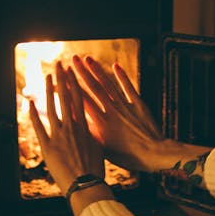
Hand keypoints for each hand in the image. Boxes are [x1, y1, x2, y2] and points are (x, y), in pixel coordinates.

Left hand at [28, 62, 104, 195]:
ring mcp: (58, 136)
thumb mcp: (99, 148)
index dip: (75, 83)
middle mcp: (72, 128)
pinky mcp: (47, 147)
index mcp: (85, 127)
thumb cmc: (95, 170)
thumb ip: (92, 135)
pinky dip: (33, 113)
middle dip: (62, 79)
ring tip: (46, 77)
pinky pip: (38, 126)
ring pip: (52, 108)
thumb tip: (91, 127)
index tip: (72, 72)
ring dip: (48, 91)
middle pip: (66, 97)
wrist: (86, 185)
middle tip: (59, 64)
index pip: (80, 99)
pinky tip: (29, 102)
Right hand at [70, 55, 180, 171]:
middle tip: (71, 59)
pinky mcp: (138, 104)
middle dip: (80, 72)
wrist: (154, 155)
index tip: (60, 77)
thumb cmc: (128, 157)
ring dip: (97, 70)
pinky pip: (128, 87)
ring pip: (108, 84)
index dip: (69, 88)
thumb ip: (91, 135)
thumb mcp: (104, 149)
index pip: (81, 101)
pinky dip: (122, 76)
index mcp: (101, 123)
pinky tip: (115, 65)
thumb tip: (77, 124)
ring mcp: (125, 106)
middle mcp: (111, 111)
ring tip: (87, 58)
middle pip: (93, 87)